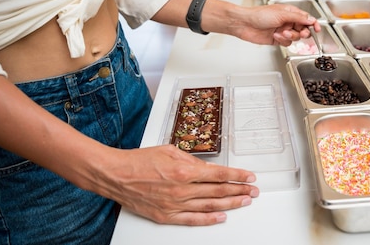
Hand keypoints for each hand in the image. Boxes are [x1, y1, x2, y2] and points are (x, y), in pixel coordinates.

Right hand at [98, 145, 257, 225]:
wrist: (116, 175)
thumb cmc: (139, 161)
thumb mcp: (170, 150)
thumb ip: (191, 159)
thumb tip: (207, 167)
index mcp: (184, 170)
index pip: (219, 174)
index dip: (238, 176)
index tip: (250, 176)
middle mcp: (181, 189)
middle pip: (218, 191)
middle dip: (239, 190)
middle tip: (253, 190)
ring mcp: (174, 204)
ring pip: (210, 206)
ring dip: (230, 204)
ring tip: (245, 201)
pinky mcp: (166, 216)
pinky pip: (192, 220)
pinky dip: (209, 220)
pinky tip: (222, 217)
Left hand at [236, 3, 320, 45]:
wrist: (245, 24)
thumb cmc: (259, 15)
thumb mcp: (282, 14)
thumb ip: (298, 17)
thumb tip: (311, 19)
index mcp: (290, 12)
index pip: (306, 18)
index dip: (313, 24)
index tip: (318, 29)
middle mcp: (288, 21)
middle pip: (303, 29)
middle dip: (303, 32)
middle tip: (301, 33)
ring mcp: (283, 31)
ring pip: (295, 38)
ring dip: (290, 36)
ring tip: (282, 33)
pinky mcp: (277, 39)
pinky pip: (287, 43)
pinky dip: (283, 41)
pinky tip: (275, 36)